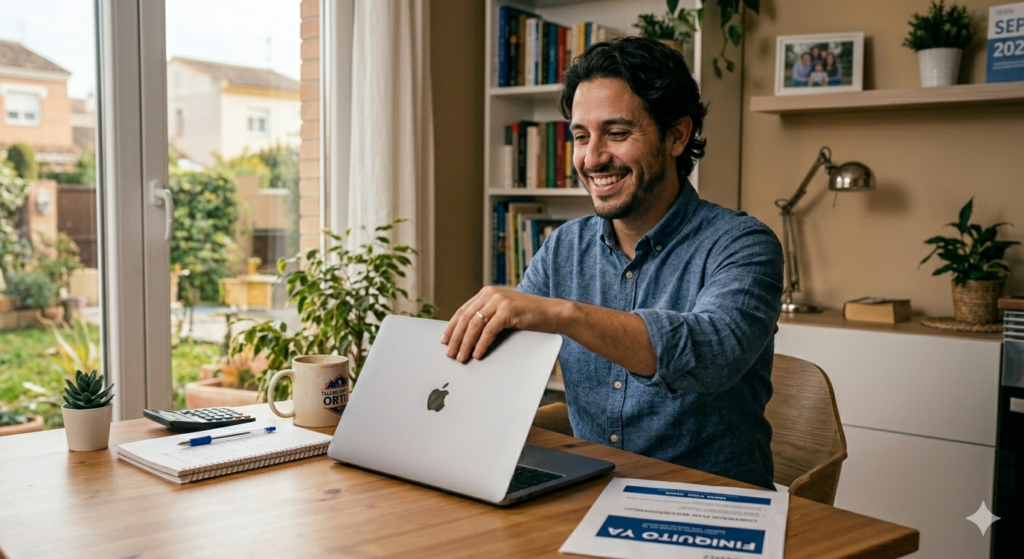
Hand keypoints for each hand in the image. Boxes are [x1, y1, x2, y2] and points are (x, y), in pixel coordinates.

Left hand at [441, 287, 565, 362]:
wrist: (553, 312)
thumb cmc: (529, 316)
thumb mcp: (504, 313)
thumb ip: (488, 317)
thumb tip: (467, 336)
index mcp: (487, 293)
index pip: (463, 311)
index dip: (452, 327)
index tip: (444, 340)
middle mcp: (491, 294)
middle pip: (466, 318)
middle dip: (455, 338)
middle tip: (449, 353)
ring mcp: (499, 301)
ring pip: (474, 325)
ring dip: (465, 343)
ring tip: (461, 357)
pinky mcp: (508, 310)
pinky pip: (489, 330)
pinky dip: (481, 344)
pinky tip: (477, 354)